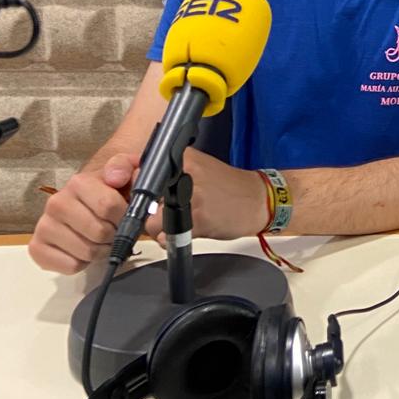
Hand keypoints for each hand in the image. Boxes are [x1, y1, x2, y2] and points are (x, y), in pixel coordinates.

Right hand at [28, 153, 140, 274]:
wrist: (88, 205)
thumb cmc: (110, 191)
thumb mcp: (125, 171)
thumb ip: (125, 167)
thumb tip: (114, 177)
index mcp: (78, 182)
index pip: (108, 206)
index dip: (124, 216)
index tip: (125, 216)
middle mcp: (56, 202)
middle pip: (98, 232)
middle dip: (114, 236)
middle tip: (114, 231)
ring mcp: (44, 226)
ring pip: (86, 252)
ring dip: (101, 251)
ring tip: (101, 241)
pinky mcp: (37, 248)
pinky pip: (71, 266)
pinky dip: (83, 263)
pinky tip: (83, 250)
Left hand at [145, 148, 268, 242]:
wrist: (258, 200)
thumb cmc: (228, 187)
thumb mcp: (199, 168)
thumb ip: (172, 172)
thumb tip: (141, 184)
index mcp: (185, 158)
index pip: (142, 172)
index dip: (140, 190)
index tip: (148, 198)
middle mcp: (186, 174)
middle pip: (143, 199)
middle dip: (148, 211)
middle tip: (163, 213)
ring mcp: (192, 197)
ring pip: (151, 222)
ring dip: (158, 229)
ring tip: (175, 225)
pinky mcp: (198, 219)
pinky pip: (167, 236)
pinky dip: (170, 240)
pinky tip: (185, 232)